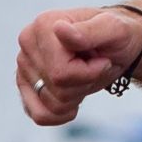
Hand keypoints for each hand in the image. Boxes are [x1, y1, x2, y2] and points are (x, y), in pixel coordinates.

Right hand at [14, 4, 141, 124]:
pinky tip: (74, 97)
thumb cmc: (117, 35)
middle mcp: (27, 44)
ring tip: (85, 74)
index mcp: (43, 25)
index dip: (91, 72)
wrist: (116, 46)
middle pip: (58, 90)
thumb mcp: (114, 29)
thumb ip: (88, 31)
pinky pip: (40, 115)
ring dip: (78, 95)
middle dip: (86, 83)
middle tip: (95, 65)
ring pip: (52, 105)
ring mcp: (24, 66)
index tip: (102, 58)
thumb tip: (59, 29)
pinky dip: (61, 113)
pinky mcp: (26, 86)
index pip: (61, 73)